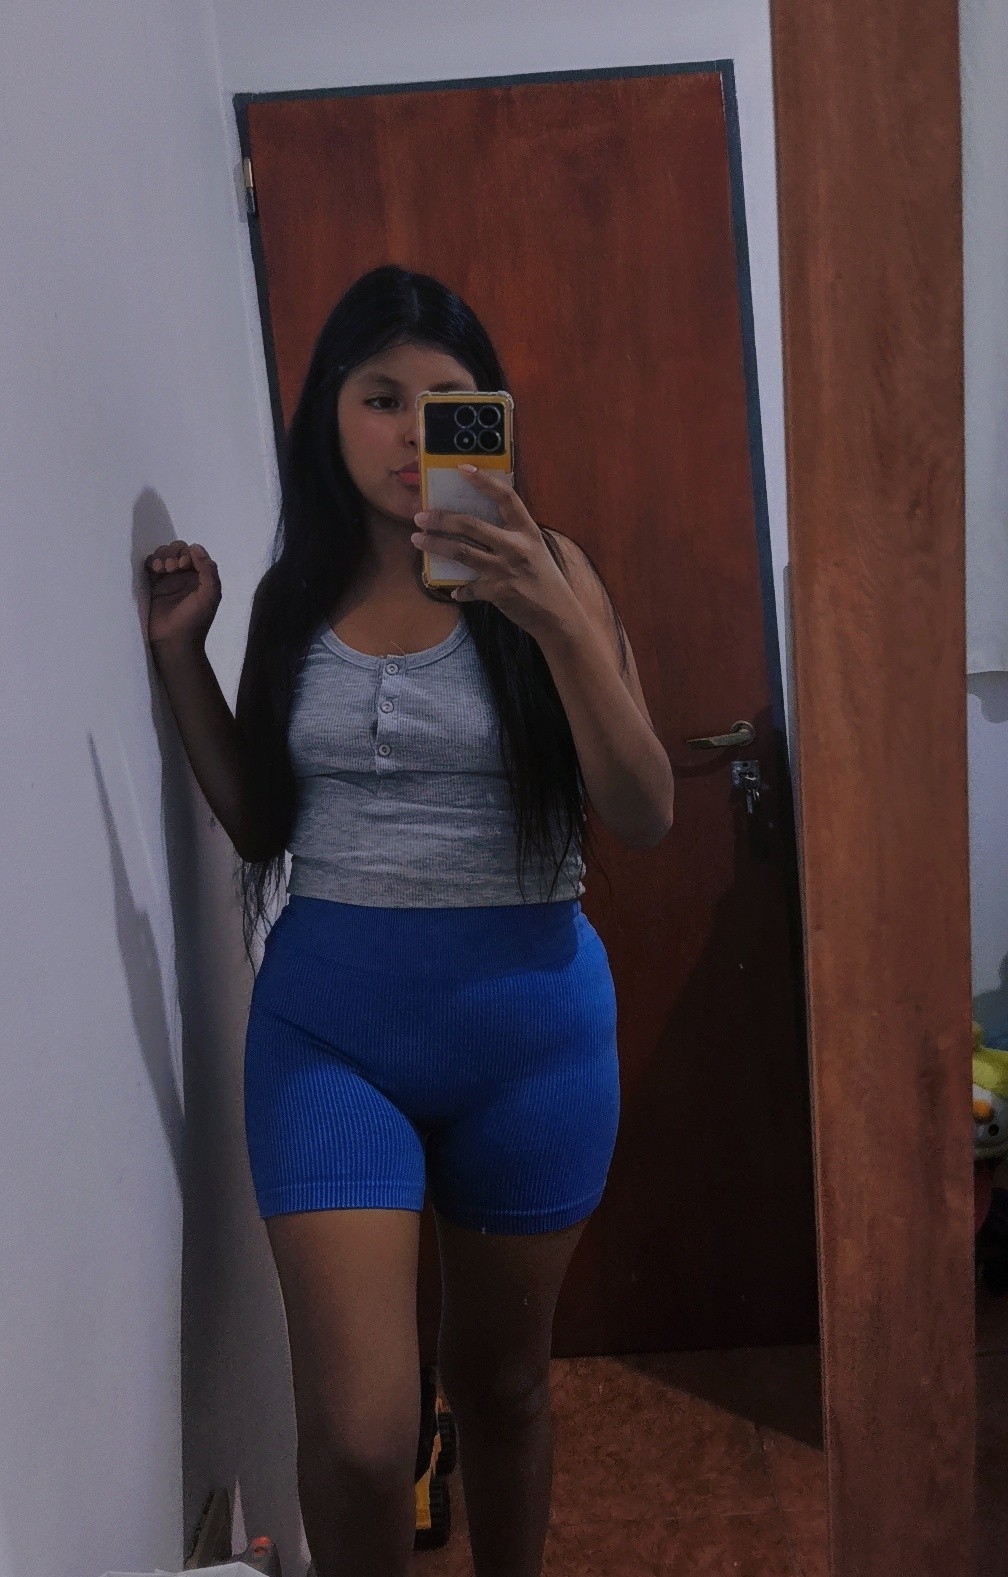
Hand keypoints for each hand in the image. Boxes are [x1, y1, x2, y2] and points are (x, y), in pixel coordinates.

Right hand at [144, 540, 220, 652]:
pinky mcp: (155, 586)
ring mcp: (169, 580)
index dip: (188, 553)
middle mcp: (186, 576)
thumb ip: (208, 571)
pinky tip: (154, 570)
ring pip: (164, 555)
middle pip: (178, 550)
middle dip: (173, 553)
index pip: (195, 552)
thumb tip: (196, 547)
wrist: (174, 641)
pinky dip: (151, 561)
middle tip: (171, 568)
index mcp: (202, 577)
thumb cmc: (194, 620)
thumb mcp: (209, 596)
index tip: (183, 565)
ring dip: (162, 556)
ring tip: (161, 569)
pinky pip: (151, 565)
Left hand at [410, 467, 575, 638]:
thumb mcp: (534, 548)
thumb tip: (477, 523)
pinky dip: (459, 590)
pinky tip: (453, 590)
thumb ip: (512, 534)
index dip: (484, 481)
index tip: (462, 469)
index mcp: (527, 531)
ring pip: (461, 551)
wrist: (558, 614)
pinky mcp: (497, 592)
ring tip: (418, 540)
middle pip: (471, 525)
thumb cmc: (544, 579)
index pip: (505, 497)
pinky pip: (468, 588)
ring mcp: (505, 570)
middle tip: (421, 517)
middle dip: (441, 519)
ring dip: (435, 545)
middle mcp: (516, 547)